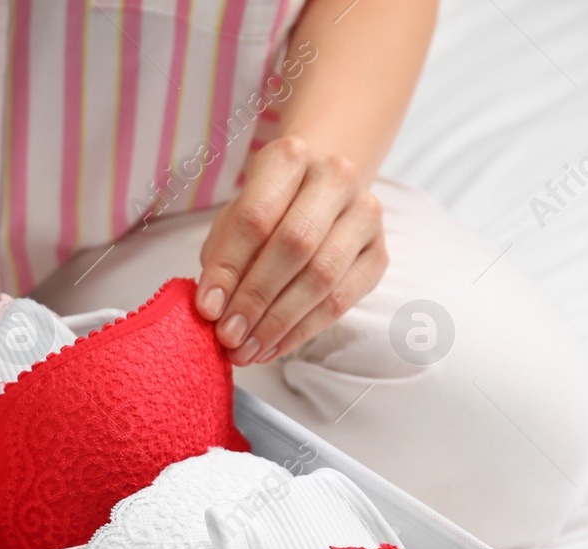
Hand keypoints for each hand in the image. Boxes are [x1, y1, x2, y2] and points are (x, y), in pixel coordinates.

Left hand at [194, 137, 388, 364]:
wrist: (318, 193)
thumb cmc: (267, 209)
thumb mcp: (234, 221)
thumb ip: (223, 257)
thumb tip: (213, 309)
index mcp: (290, 158)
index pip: (256, 217)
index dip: (229, 268)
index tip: (207, 308)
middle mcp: (335, 177)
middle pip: (294, 245)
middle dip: (255, 298)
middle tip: (228, 336)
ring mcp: (365, 213)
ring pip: (322, 276)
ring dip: (278, 321)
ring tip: (246, 350)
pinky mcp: (380, 252)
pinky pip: (342, 299)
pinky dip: (302, 330)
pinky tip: (273, 347)